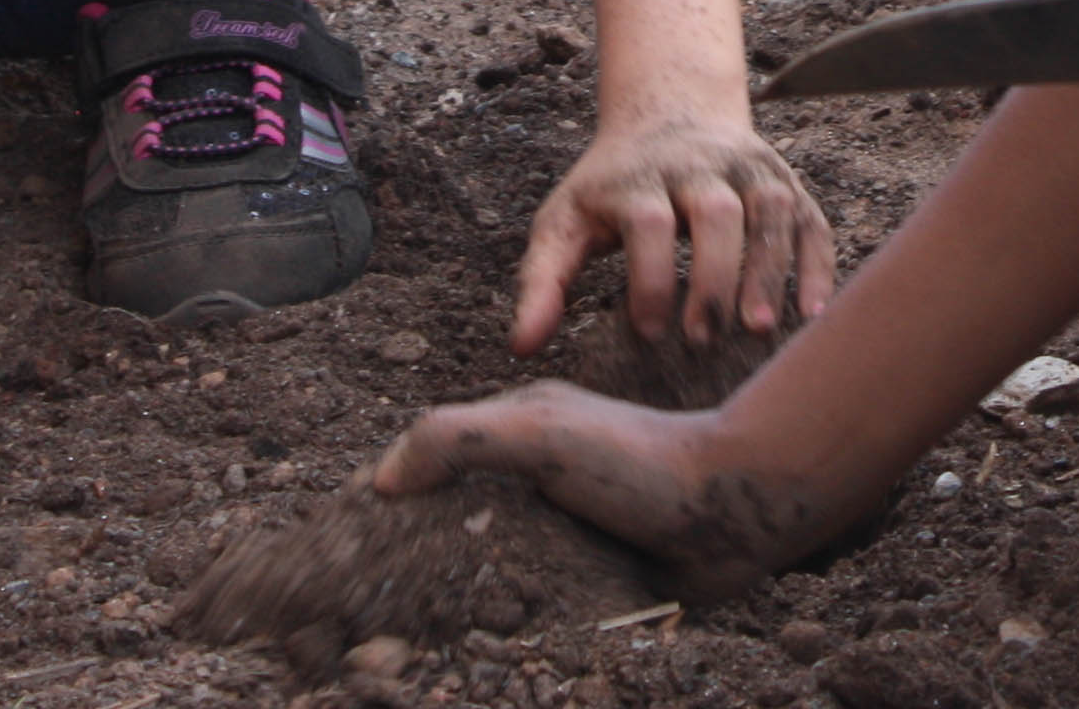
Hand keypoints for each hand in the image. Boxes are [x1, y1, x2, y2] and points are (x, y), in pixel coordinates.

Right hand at [374, 379, 833, 598]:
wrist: (735, 508)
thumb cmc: (640, 462)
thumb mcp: (541, 434)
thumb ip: (460, 440)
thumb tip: (384, 482)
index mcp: (514, 433)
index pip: (430, 462)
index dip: (386, 499)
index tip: (343, 546)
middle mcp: (532, 477)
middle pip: (452, 518)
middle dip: (412, 557)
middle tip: (370, 612)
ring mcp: (560, 527)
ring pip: (487, 565)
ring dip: (457, 597)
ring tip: (415, 640)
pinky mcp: (588, 573)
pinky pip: (531, 600)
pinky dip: (506, 620)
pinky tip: (482, 646)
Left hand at [513, 106, 834, 354]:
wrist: (668, 114)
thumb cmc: (609, 190)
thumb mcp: (563, 224)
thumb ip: (542, 283)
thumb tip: (520, 348)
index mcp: (637, 177)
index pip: (647, 221)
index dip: (650, 277)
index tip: (650, 334)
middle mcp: (696, 165)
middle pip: (713, 211)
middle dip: (713, 275)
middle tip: (706, 339)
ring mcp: (747, 168)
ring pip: (768, 208)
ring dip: (769, 268)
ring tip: (761, 331)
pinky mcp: (784, 179)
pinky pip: (809, 216)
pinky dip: (816, 261)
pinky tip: (811, 313)